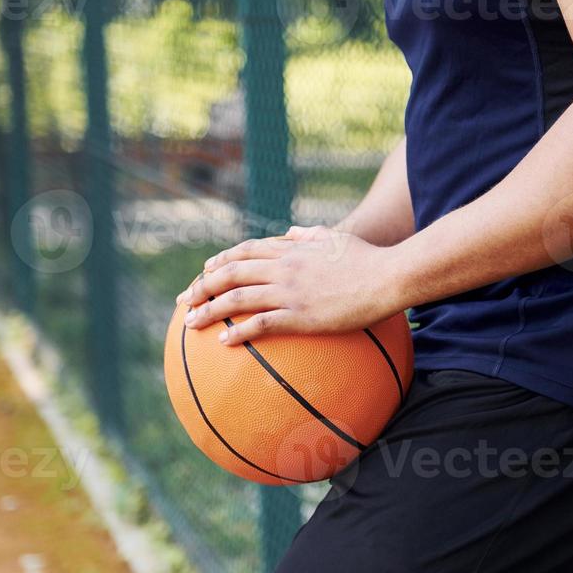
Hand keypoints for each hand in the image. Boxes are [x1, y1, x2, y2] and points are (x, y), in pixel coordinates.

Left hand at [176, 225, 405, 344]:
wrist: (388, 275)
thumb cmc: (368, 257)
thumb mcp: (335, 236)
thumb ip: (310, 234)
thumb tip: (294, 231)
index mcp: (291, 249)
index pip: (245, 251)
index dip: (221, 260)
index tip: (204, 271)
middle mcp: (283, 267)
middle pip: (230, 273)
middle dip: (202, 286)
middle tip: (184, 300)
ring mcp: (290, 291)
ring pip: (237, 298)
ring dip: (209, 309)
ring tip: (191, 322)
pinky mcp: (301, 315)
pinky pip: (261, 323)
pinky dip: (238, 331)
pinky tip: (223, 342)